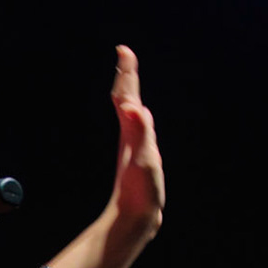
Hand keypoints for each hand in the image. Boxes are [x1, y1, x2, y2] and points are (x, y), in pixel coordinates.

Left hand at [108, 45, 164, 236]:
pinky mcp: (138, 157)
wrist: (133, 217)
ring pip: (129, 112)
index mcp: (131, 131)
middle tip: (125, 54)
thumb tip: (132, 106)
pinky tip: (136, 117)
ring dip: (129, 92)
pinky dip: (136, 115)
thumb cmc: (139, 190)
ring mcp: (133, 146)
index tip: (123, 49)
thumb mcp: (143, 158)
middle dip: (127, 76)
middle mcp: (130, 135)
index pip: (127, 95)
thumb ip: (139, 131)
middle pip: (126, 98)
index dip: (127, 72)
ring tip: (127, 79)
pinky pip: (136, 127)